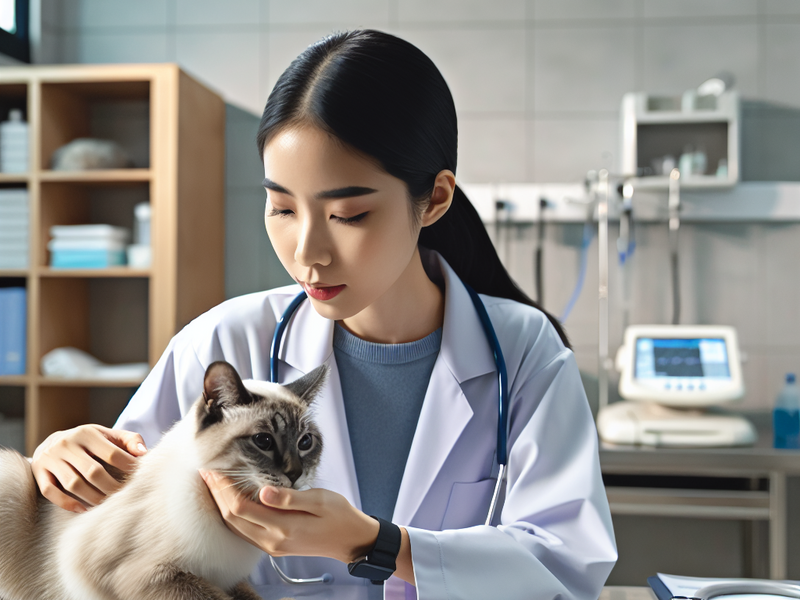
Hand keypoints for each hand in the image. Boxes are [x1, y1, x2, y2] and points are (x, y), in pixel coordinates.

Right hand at [31, 424, 146, 512]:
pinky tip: (84, 509)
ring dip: (93, 497)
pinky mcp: (39, 472)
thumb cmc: (89, 441)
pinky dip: (67, 503)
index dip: (127, 467)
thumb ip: (129, 440)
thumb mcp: (108, 435)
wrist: (53, 441)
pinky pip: (51, 492)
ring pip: (73, 484)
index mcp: (87, 433)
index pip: (111, 453)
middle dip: (111, 487)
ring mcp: (50, 458)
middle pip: (93, 471)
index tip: (137, 477)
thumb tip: (144, 453)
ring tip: (107, 504)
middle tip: (123, 495)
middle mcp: (66, 444)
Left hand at [199, 470, 378, 563]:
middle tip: (207, 471)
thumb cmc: (339, 516)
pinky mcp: (272, 546)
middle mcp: (272, 541)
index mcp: (283, 527)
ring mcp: (271, 546)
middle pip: (231, 517)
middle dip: (216, 493)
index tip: (215, 469)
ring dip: (220, 504)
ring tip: (213, 482)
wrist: (350, 540)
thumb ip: (290, 497)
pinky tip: (228, 500)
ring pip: (234, 526)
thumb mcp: (319, 500)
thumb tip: (264, 491)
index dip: (223, 488)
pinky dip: (231, 515)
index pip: (240, 507)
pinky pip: (243, 532)